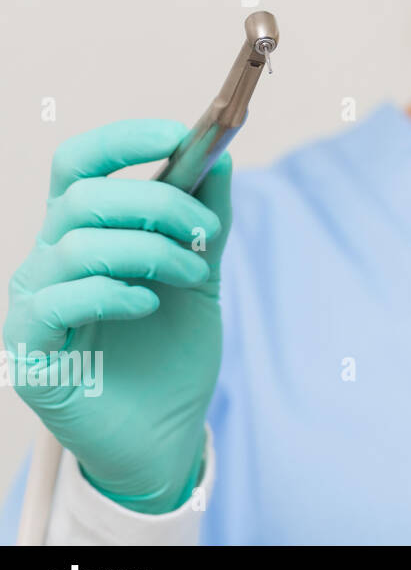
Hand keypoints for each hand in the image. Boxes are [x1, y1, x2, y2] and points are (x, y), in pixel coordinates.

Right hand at [4, 120, 229, 513]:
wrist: (165, 435)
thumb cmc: (172, 352)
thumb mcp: (201, 277)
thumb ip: (208, 221)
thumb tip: (222, 159)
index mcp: (82, 234)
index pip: (78, 166)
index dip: (121, 141)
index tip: (179, 135)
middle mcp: (48, 261)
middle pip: (85, 198)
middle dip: (158, 203)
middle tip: (206, 232)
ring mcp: (33, 305)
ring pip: (76, 243)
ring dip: (151, 250)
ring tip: (193, 272)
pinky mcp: (30, 352)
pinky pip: (59, 299)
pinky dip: (114, 291)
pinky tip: (148, 306)